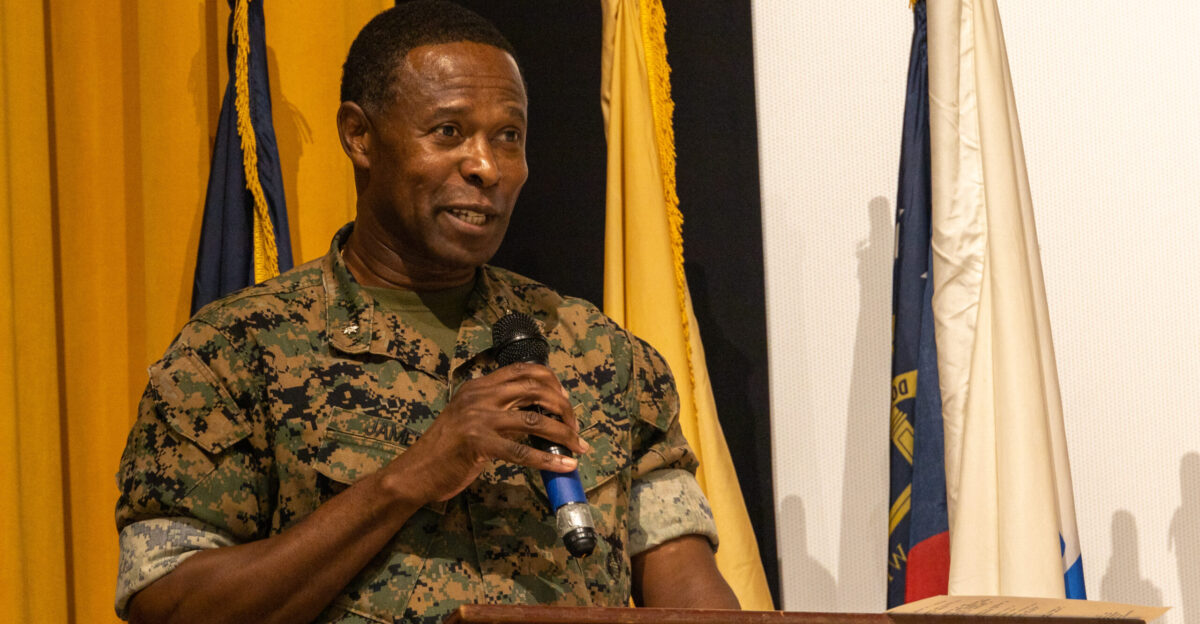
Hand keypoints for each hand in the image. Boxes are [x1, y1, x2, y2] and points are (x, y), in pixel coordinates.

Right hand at [380, 362, 589, 506]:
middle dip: (563, 407)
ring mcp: (478, 418)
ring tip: (578, 446)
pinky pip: (522, 451)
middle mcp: (480, 396)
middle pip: (535, 389)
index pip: (523, 369)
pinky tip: (564, 466)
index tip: (564, 400)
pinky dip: (548, 460)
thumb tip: (538, 416)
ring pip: (535, 420)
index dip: (551, 381)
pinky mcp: (478, 443)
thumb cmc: (446, 448)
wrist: (416, 471)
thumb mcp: (470, 417)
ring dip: (563, 434)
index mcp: (479, 386)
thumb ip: (497, 409)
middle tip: (574, 426)